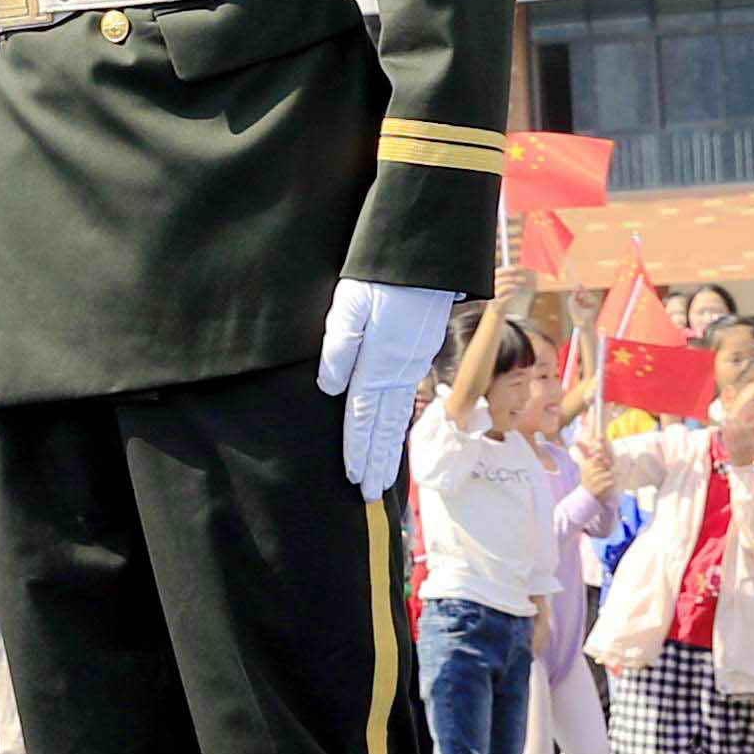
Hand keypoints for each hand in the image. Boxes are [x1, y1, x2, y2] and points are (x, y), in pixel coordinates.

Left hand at [312, 276, 457, 494]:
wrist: (423, 257)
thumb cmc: (380, 276)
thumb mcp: (349, 304)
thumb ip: (338, 346)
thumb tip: (330, 388)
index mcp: (378, 363)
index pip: (363, 417)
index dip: (356, 449)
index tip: (353, 478)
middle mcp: (399, 371)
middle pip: (385, 428)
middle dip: (376, 463)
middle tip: (369, 496)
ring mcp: (412, 364)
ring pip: (399, 418)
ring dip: (389, 451)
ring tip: (383, 480)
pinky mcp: (418, 355)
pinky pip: (407, 401)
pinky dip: (399, 427)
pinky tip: (394, 438)